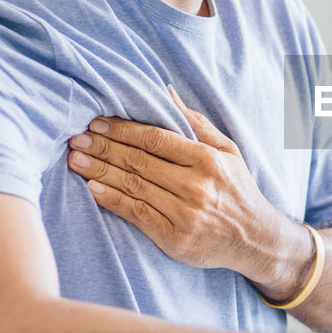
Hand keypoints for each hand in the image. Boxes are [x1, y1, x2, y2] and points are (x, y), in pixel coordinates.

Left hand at [66, 87, 292, 279]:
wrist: (256, 239)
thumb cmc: (238, 190)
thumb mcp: (228, 151)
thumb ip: (196, 123)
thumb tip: (166, 92)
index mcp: (207, 159)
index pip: (156, 139)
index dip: (123, 129)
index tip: (97, 122)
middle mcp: (196, 185)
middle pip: (139, 161)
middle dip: (103, 148)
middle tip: (76, 139)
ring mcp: (185, 213)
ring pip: (134, 186)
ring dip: (100, 172)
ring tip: (75, 161)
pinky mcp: (175, 238)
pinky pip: (137, 215)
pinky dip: (112, 201)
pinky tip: (93, 189)